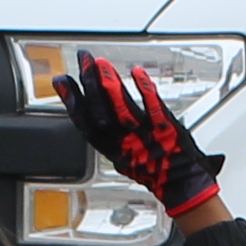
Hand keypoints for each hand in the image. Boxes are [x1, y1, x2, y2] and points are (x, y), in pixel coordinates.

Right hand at [61, 54, 225, 221]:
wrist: (183, 185)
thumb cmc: (156, 172)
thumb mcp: (126, 160)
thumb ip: (112, 140)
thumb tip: (97, 122)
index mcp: (113, 150)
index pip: (85, 124)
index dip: (71, 101)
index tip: (62, 81)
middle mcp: (126, 142)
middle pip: (101, 111)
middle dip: (90, 84)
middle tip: (83, 60)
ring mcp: (145, 135)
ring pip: (123, 108)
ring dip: (111, 84)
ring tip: (101, 63)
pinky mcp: (166, 129)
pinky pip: (153, 106)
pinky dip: (145, 89)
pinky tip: (136, 72)